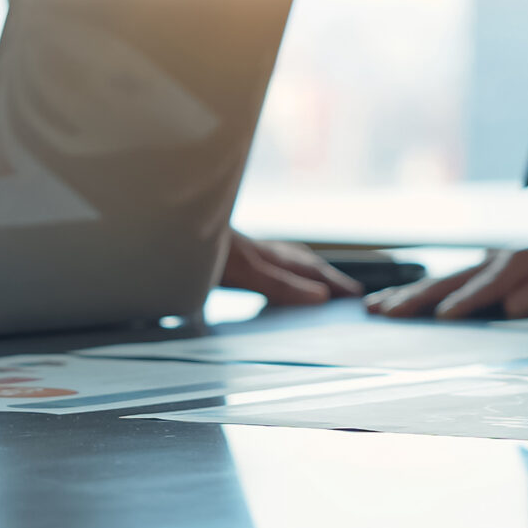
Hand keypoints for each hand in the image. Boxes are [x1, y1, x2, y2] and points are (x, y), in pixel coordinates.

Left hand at [219, 232, 361, 305]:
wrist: (172, 230)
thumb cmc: (206, 251)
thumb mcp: (248, 274)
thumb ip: (283, 286)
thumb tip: (321, 297)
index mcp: (273, 258)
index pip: (312, 272)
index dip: (335, 284)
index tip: (355, 294)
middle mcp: (263, 252)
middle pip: (302, 264)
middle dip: (325, 276)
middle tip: (345, 289)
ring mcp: (246, 251)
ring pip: (284, 262)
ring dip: (304, 272)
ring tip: (316, 282)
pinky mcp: (228, 256)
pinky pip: (265, 265)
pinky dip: (279, 272)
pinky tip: (268, 277)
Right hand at [365, 240, 527, 320]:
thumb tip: (514, 306)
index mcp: (525, 266)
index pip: (490, 286)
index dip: (468, 301)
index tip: (443, 318)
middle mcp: (498, 262)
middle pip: (453, 281)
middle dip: (419, 298)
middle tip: (385, 313)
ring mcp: (486, 265)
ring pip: (442, 280)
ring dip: (408, 295)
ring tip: (373, 308)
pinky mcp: (481, 273)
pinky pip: (445, 283)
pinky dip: (417, 292)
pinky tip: (393, 302)